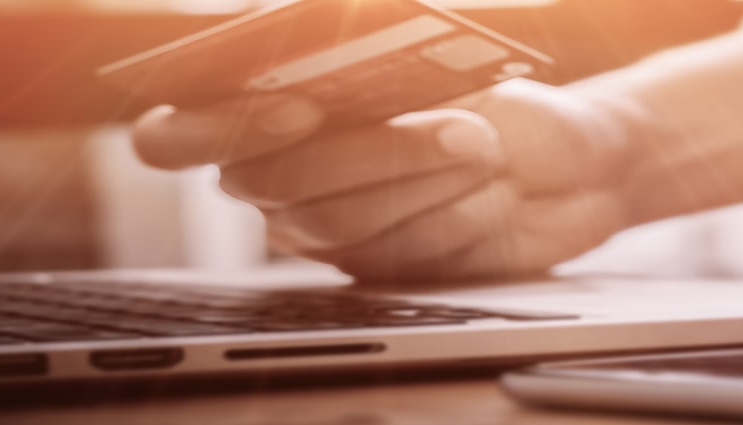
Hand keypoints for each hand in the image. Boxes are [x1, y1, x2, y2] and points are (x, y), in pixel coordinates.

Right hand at [131, 79, 637, 281]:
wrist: (569, 160)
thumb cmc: (495, 99)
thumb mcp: (437, 64)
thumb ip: (368, 63)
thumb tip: (330, 53)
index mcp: (261, 110)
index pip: (172, 137)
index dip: (216, 128)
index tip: (300, 108)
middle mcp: (277, 175)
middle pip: (277, 183)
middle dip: (373, 150)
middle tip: (452, 129)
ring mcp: (323, 229)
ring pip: (338, 222)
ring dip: (420, 178)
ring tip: (485, 148)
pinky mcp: (375, 268)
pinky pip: (390, 256)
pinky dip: (448, 216)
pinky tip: (491, 189)